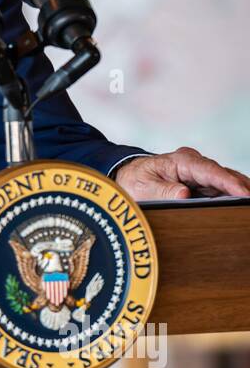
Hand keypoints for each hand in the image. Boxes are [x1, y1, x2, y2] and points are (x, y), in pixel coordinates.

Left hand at [114, 147, 249, 201]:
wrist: (129, 176)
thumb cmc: (135, 180)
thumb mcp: (143, 188)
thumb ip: (162, 191)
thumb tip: (184, 195)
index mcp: (182, 160)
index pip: (210, 171)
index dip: (228, 182)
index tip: (243, 192)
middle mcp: (194, 163)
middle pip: (223, 175)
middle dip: (241, 187)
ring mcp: (199, 172)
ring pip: (225, 181)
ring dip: (239, 191)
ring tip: (247, 207)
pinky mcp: (201, 182)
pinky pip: (220, 188)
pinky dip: (231, 196)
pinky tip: (240, 204)